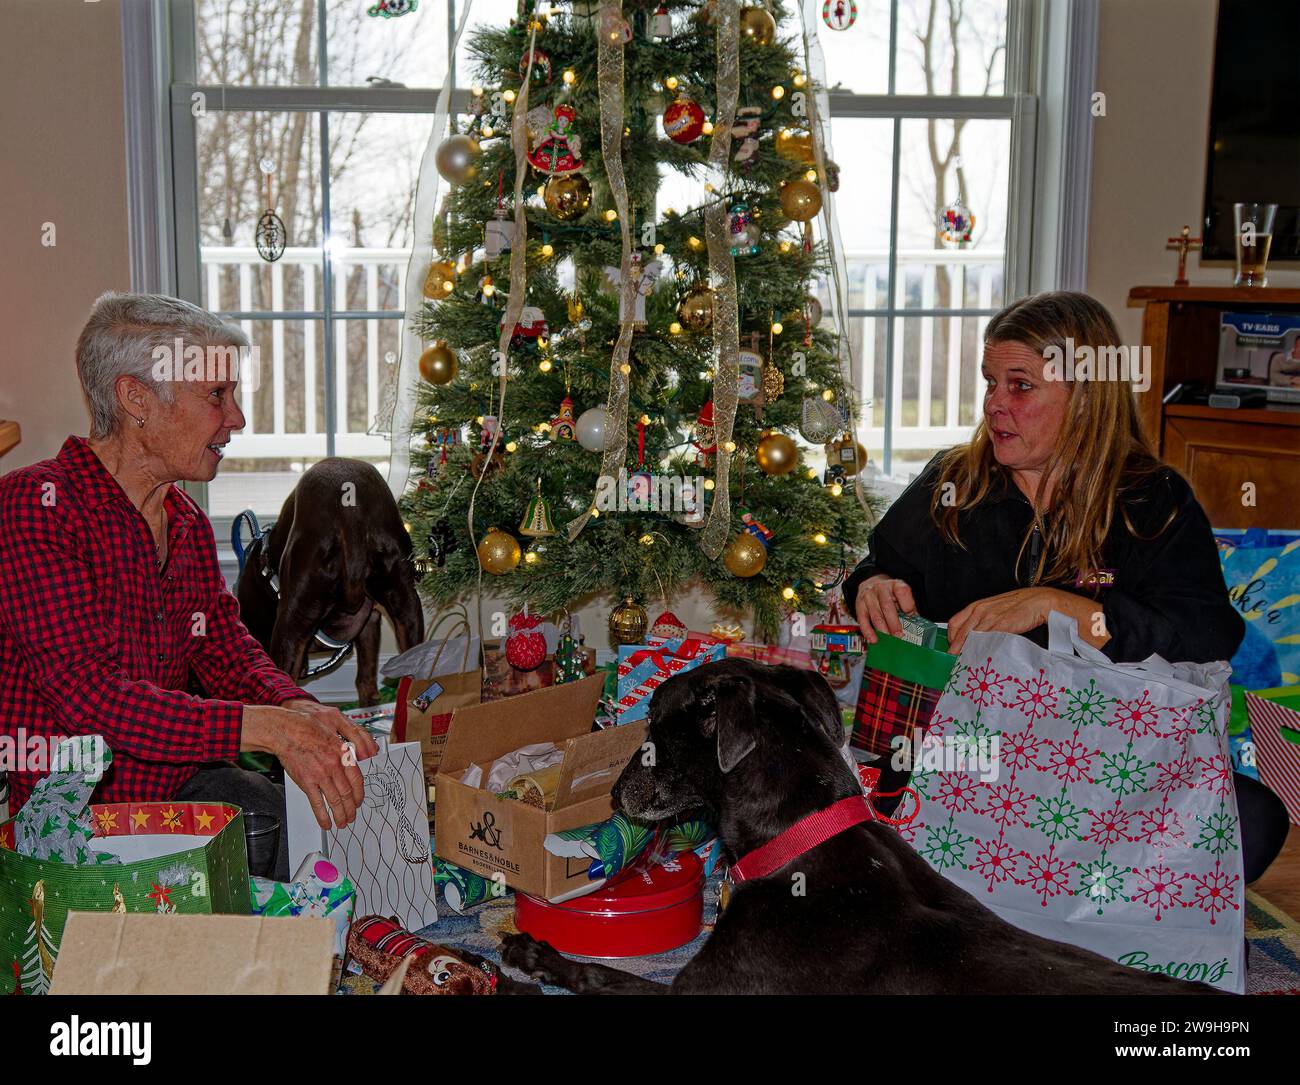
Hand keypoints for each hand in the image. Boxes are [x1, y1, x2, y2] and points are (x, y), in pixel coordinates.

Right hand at [239, 703, 373, 830]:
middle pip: (348, 793)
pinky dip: (323, 816)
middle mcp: (334, 765)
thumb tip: (364, 755)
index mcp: (343, 753)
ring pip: (335, 801)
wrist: (285, 729)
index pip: (357, 779)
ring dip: (340, 815)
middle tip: (352, 816)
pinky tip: (326, 823)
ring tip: (342, 823)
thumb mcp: (336, 728)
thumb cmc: (307, 726)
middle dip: (351, 808)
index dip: (359, 793)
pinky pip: (317, 803)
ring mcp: (321, 775)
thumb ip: (351, 742)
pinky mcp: (306, 781)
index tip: (358, 800)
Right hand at [854, 574, 916, 643]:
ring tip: (889, 640)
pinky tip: (874, 639)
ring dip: (883, 630)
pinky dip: (868, 632)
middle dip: (894, 623)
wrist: (870, 584)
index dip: (907, 604)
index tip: (911, 615)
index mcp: (895, 584)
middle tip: (899, 635)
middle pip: (887, 606)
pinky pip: (863, 620)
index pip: (902, 591)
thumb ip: (908, 608)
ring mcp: (869, 596)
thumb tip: (916, 626)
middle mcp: (881, 588)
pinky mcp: (860, 605)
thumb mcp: (900, 595)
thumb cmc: (889, 593)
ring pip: (876, 615)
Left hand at [946, 588, 1068, 654]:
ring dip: (967, 652)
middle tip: (955, 660)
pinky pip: (987, 641)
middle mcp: (980, 611)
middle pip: (960, 634)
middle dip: (955, 649)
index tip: (952, 648)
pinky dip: (981, 651)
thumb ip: (981, 620)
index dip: (950, 638)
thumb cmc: (1017, 605)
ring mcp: (990, 619)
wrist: (1037, 601)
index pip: (954, 623)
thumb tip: (972, 636)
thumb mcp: (993, 609)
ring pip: (971, 639)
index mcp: (976, 606)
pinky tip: (981, 659)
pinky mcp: (1002, 626)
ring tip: (965, 663)